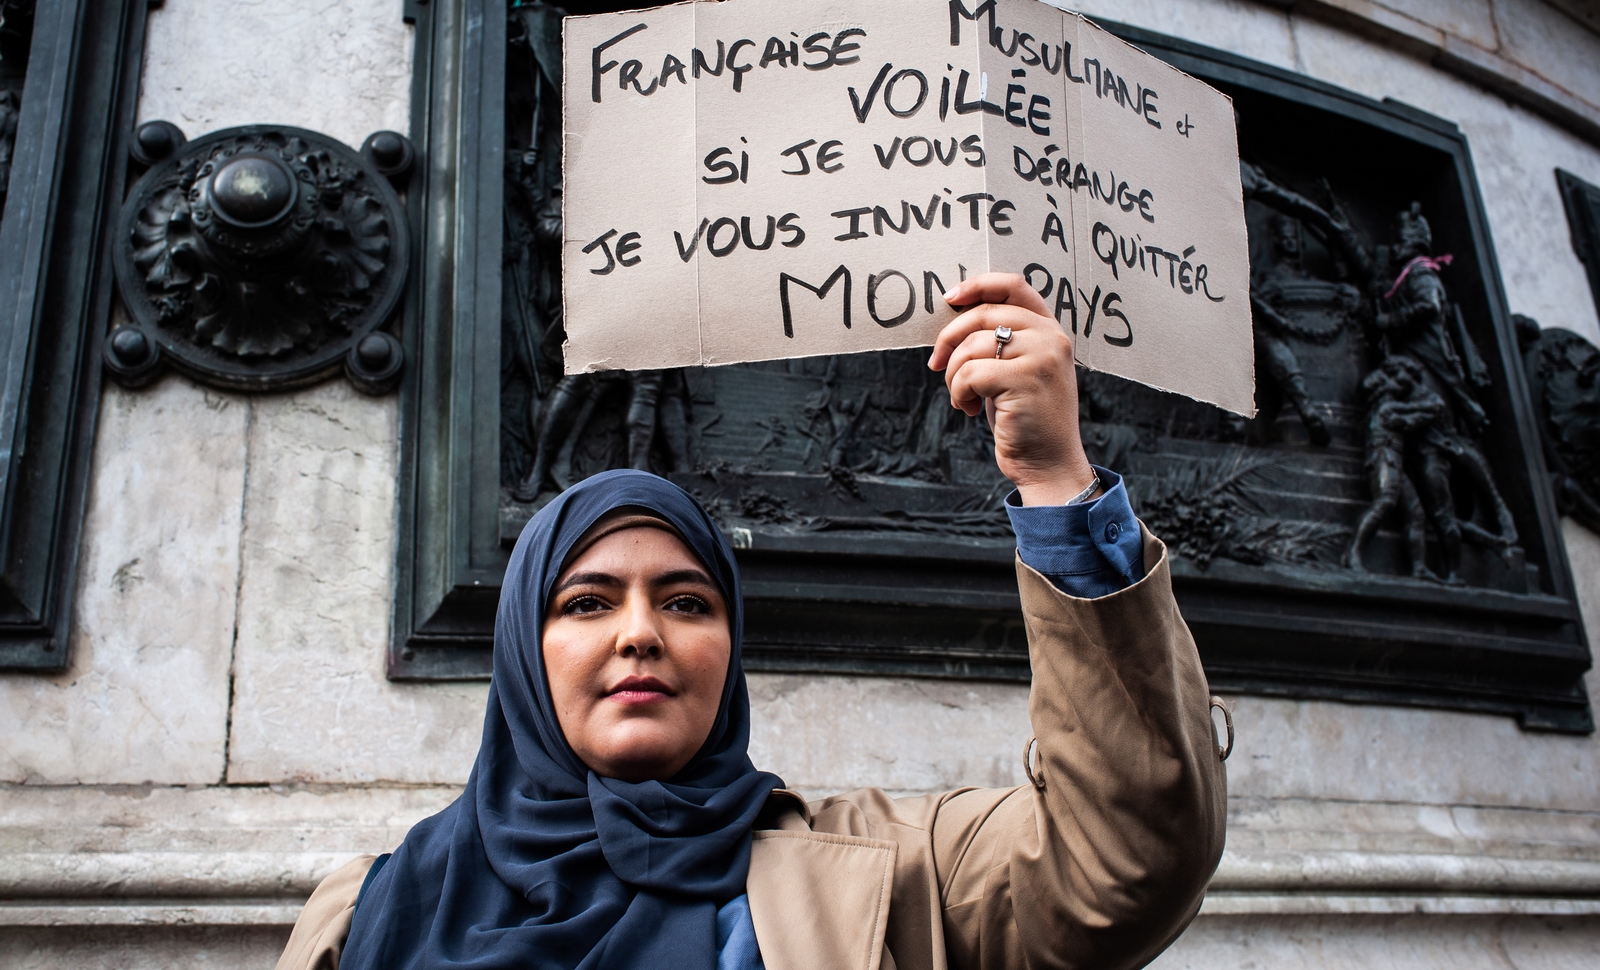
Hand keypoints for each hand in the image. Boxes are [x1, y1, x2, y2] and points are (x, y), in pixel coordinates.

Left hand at [928, 273, 1097, 506]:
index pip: (1013, 286)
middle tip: (936, 365)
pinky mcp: (1025, 379)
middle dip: (949, 338)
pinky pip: (970, 373)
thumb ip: (1002, 342)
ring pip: (972, 346)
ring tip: (964, 398)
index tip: (950, 297)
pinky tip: (970, 409)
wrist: (1049, 464)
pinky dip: (959, 392)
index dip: (978, 285)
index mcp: (1049, 330)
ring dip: (954, 375)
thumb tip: (954, 318)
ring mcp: (1042, 356)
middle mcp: (1050, 337)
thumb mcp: (1018, 371)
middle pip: (983, 314)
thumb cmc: (1025, 419)